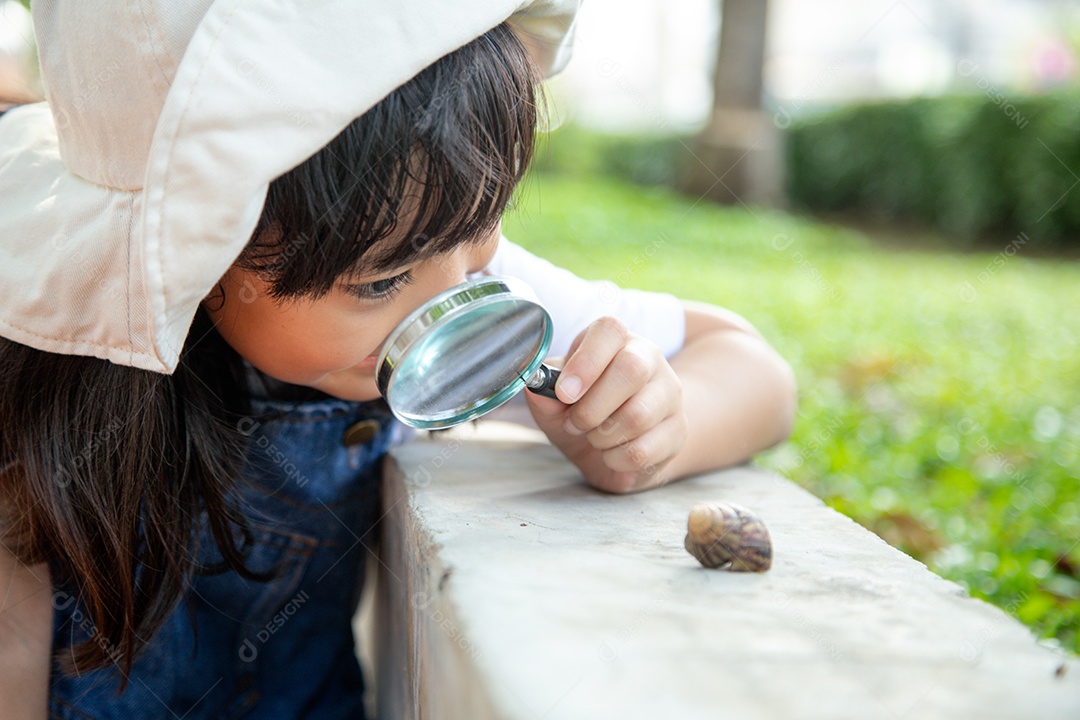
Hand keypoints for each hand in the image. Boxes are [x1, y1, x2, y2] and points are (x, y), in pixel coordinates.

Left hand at [523, 317, 686, 492]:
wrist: (620, 445)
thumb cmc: (585, 412)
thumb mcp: (557, 402)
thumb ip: (544, 394)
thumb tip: (535, 388)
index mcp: (616, 341)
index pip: (610, 331)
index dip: (585, 361)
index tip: (563, 393)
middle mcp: (649, 360)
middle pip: (631, 370)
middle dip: (591, 407)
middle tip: (574, 423)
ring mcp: (669, 395)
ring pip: (638, 415)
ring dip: (602, 437)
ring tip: (594, 437)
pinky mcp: (677, 431)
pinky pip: (643, 450)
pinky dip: (615, 459)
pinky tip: (611, 454)